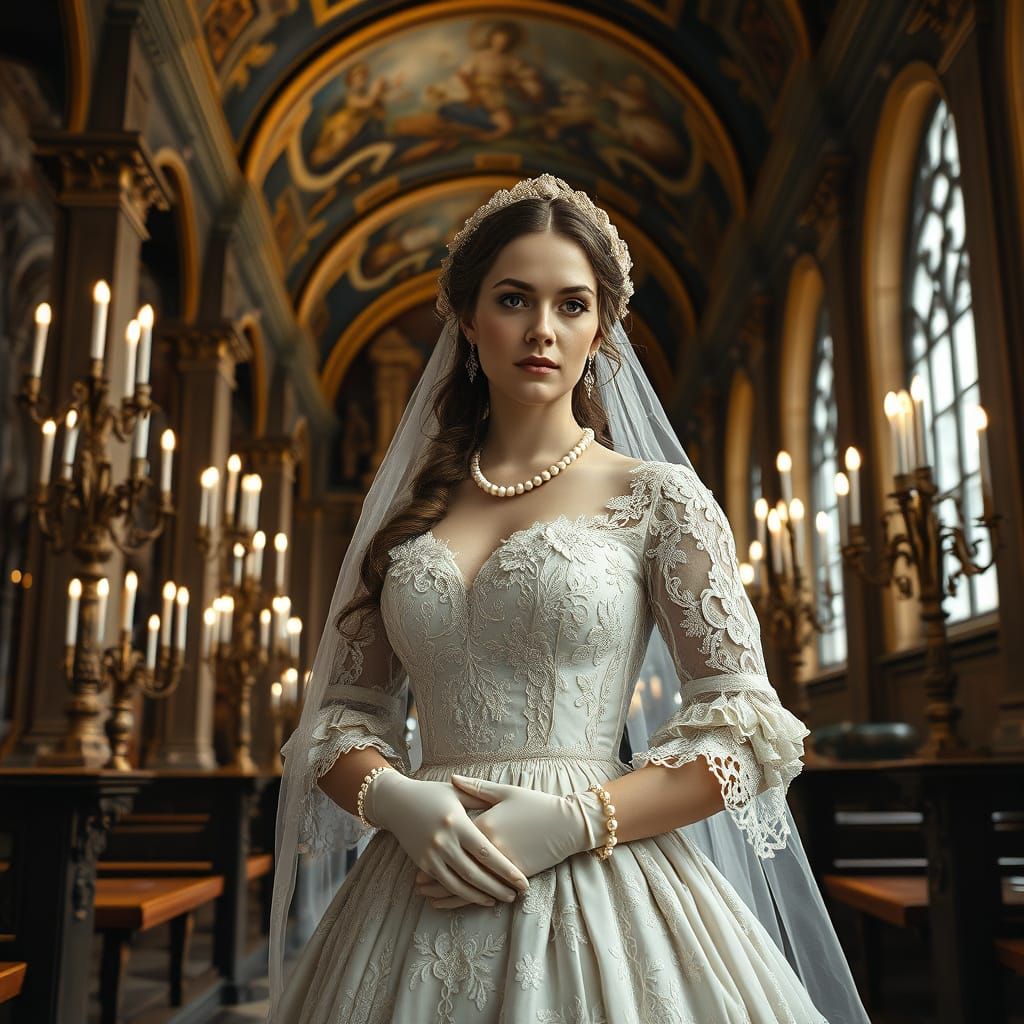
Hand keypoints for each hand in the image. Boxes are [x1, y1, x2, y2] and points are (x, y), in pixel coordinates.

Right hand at [365, 769, 529, 906]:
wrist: (396, 802)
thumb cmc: (431, 793)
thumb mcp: (457, 792)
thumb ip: (480, 799)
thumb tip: (505, 808)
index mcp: (457, 822)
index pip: (485, 851)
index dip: (505, 869)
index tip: (521, 880)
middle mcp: (443, 841)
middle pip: (474, 873)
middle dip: (496, 887)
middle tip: (515, 895)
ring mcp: (431, 854)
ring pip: (459, 884)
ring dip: (480, 895)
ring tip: (498, 900)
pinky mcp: (422, 863)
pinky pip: (444, 883)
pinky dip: (461, 894)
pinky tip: (475, 897)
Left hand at [414, 775, 607, 909]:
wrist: (567, 823)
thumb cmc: (536, 804)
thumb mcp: (505, 792)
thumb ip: (476, 788)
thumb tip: (453, 778)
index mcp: (484, 824)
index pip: (451, 839)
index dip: (433, 847)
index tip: (416, 852)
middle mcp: (488, 848)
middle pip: (454, 866)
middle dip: (435, 876)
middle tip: (417, 883)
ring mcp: (501, 865)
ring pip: (468, 884)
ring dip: (447, 893)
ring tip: (429, 897)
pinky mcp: (513, 877)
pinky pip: (486, 891)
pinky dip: (469, 900)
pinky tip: (459, 903)